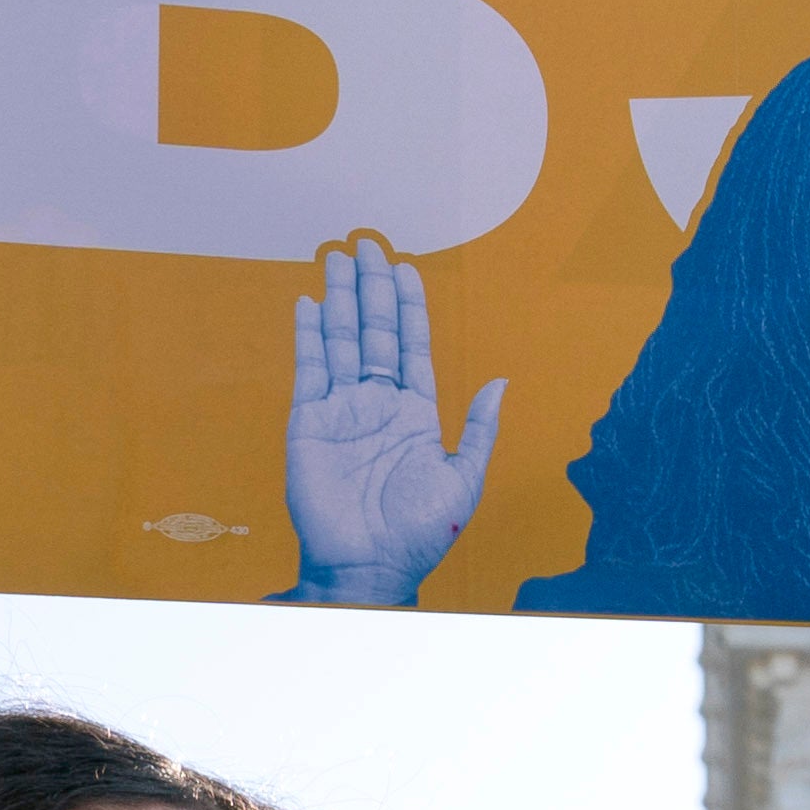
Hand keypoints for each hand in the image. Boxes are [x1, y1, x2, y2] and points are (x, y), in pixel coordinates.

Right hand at [282, 237, 505, 603]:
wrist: (370, 566)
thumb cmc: (420, 532)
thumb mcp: (464, 478)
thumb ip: (479, 429)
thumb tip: (500, 382)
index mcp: (415, 413)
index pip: (411, 345)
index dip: (409, 306)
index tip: (406, 268)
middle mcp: (377, 403)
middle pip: (375, 331)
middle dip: (372, 287)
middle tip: (368, 243)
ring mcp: (341, 410)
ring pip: (342, 341)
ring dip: (341, 299)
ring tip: (338, 257)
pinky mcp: (310, 423)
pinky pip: (310, 369)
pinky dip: (308, 335)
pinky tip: (308, 303)